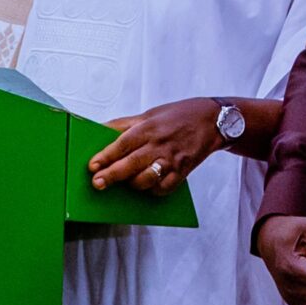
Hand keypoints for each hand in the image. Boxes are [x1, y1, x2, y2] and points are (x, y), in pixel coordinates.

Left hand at [90, 98, 220, 196]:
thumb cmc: (178, 116)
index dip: (106, 156)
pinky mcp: (183, 171)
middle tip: (98, 183)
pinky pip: (164, 187)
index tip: (92, 166)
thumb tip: (100, 130)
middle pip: (131, 163)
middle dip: (112, 175)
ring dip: (133, 184)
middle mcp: (159, 144)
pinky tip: (147, 186)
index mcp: (149, 128)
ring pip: (147, 178)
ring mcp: (172, 159)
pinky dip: (153, 190)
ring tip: (125, 183)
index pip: (122, 143)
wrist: (213, 120)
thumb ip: (124, 124)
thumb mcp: (149, 114)